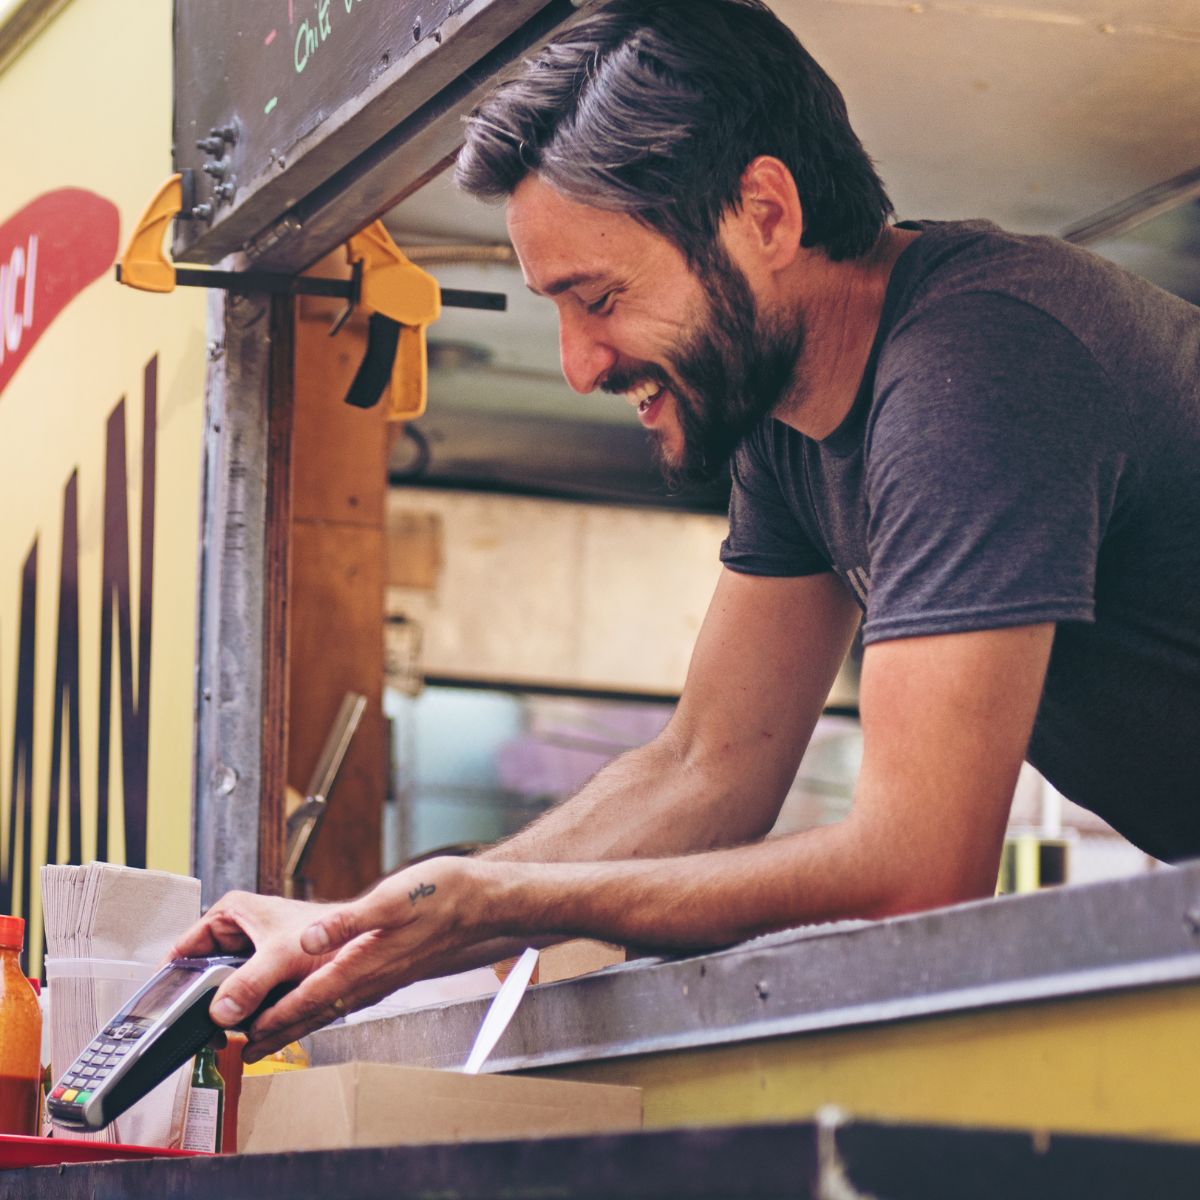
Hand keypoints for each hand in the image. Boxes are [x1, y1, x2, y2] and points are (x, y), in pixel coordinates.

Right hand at [167, 891, 335, 1036]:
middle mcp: (237, 931)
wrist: (359, 943)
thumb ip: (250, 983)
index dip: (172, 977)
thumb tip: (220, 1011)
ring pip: (223, 989)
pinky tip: (242, 1038)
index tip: (162, 1007)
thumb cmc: (326, 934)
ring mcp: (249, 955)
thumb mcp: (280, 955)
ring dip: (224, 1013)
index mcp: (230, 913)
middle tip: (198, 1030)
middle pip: (203, 972)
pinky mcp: (263, 975)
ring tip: (219, 1037)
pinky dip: (242, 1017)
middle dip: (202, 1002)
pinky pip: (243, 999)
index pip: (184, 947)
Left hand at [240, 856, 496, 1060]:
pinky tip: (321, 1004)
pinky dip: (324, 1007)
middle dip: (280, 1034)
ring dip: (300, 1024)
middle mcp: (371, 979)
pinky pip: (349, 998)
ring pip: (331, 1009)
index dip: (275, 1018)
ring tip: (273, 1037)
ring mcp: (382, 978)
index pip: (309, 998)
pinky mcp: (391, 970)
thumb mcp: (393, 898)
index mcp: (364, 962)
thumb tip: (308, 938)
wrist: (482, 903)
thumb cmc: (441, 895)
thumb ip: (348, 921)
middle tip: (246, 1053)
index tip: (244, 1035)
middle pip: (316, 1013)